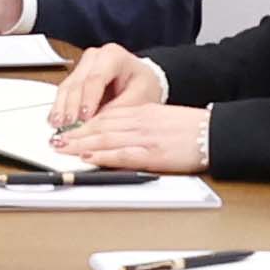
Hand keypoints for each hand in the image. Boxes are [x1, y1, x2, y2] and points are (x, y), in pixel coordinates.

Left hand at [52, 102, 208, 173]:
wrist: (214, 132)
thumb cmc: (192, 129)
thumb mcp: (163, 119)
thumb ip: (141, 124)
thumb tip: (120, 134)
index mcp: (142, 112)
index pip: (106, 116)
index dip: (84, 123)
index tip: (68, 130)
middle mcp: (139, 121)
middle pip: (100, 126)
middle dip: (76, 134)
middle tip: (55, 140)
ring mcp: (144, 137)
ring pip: (106, 138)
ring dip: (82, 144)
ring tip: (63, 149)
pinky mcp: (152, 153)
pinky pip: (123, 154)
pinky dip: (104, 156)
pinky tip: (90, 158)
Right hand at [53, 43, 164, 123]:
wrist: (141, 82)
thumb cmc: (143, 86)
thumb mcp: (140, 97)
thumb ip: (119, 109)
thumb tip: (97, 123)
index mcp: (114, 56)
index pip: (96, 78)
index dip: (89, 99)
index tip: (85, 117)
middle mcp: (95, 56)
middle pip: (78, 82)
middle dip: (71, 106)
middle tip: (68, 126)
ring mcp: (83, 66)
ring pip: (67, 86)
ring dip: (61, 108)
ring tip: (58, 126)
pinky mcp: (76, 77)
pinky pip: (64, 92)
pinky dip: (60, 108)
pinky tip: (56, 121)